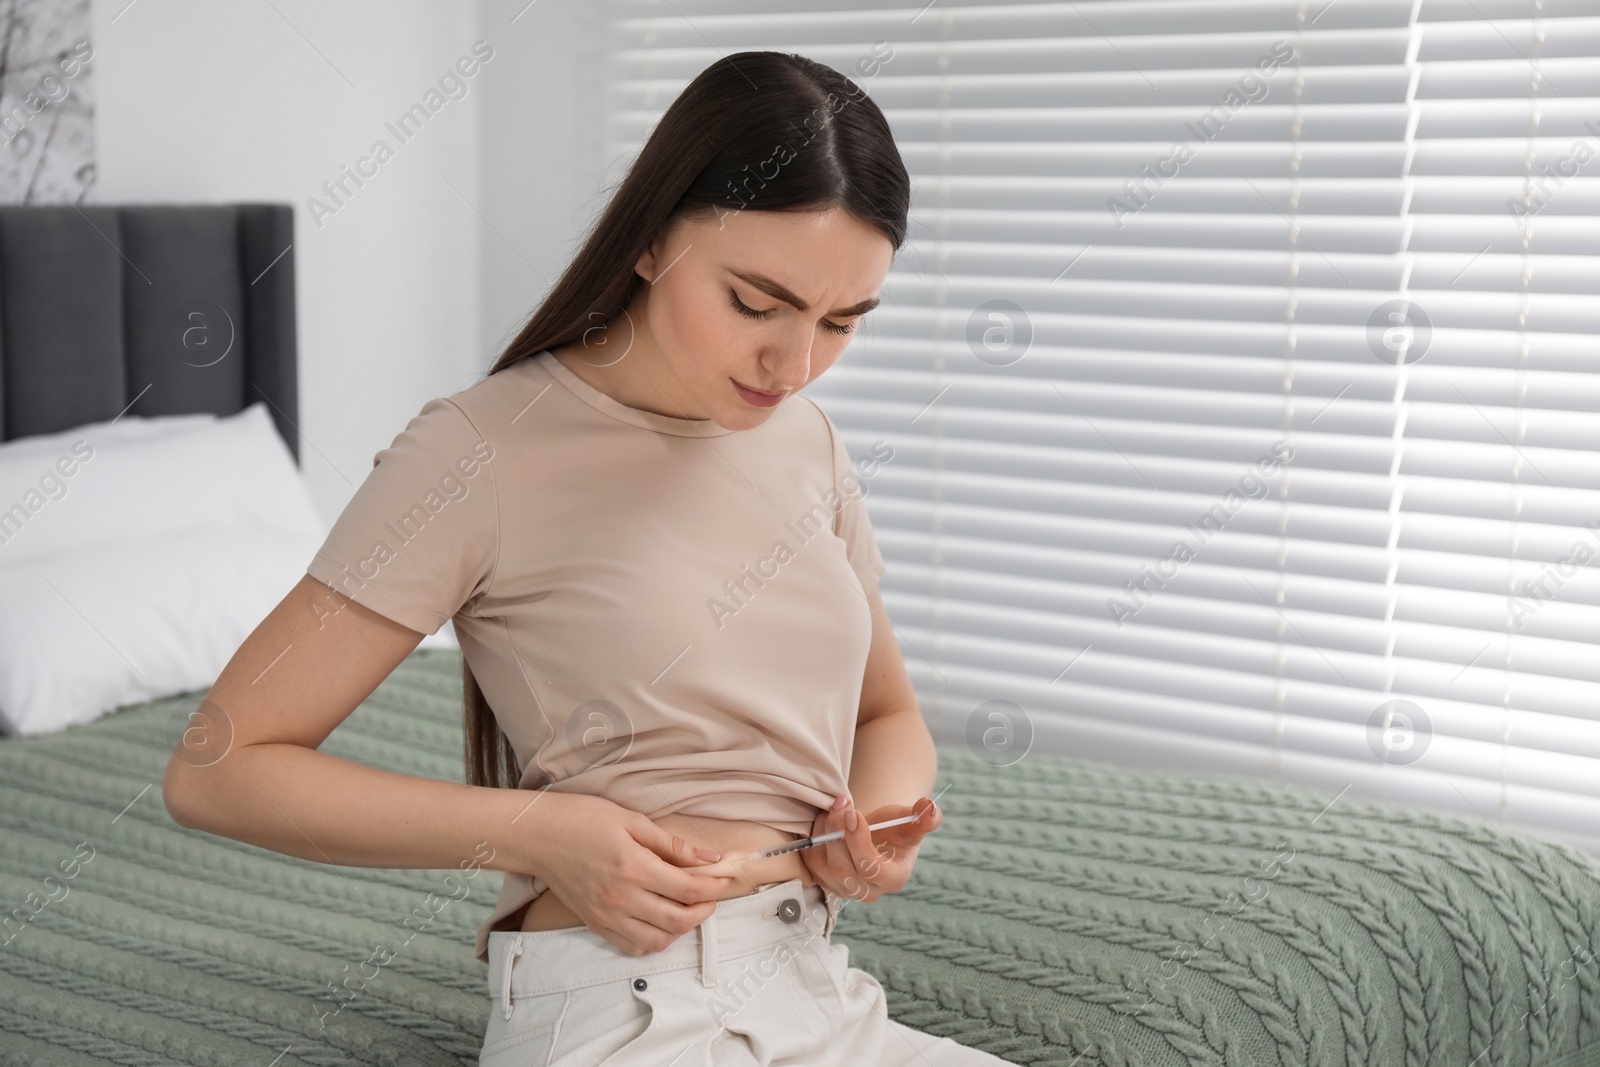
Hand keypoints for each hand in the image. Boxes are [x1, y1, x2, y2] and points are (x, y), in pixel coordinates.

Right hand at [525, 792, 735, 956]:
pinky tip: (659, 921)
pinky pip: (632, 947)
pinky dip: (653, 940)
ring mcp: (607, 915)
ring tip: (686, 908)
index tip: (724, 878)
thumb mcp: (631, 820)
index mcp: (634, 867)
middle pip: (678, 920)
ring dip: (681, 929)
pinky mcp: (595, 924)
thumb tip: (709, 858)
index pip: (688, 890)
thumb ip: (672, 844)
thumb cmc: (583, 819)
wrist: (539, 836)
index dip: (714, 887)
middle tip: (710, 895)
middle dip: (704, 910)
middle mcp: (621, 898)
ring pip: (658, 940)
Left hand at [798, 794, 940, 904]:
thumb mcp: (912, 821)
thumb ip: (925, 817)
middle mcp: (867, 890)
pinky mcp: (824, 881)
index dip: (859, 842)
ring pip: (824, 865)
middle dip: (837, 833)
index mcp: (893, 878)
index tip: (853, 813)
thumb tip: (929, 807)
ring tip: (834, 808)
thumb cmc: (895, 829)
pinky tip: (824, 820)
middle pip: (843, 869)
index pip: (872, 869)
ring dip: (824, 832)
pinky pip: (811, 862)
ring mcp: (843, 889)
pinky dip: (813, 838)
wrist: (876, 836)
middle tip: (840, 803)